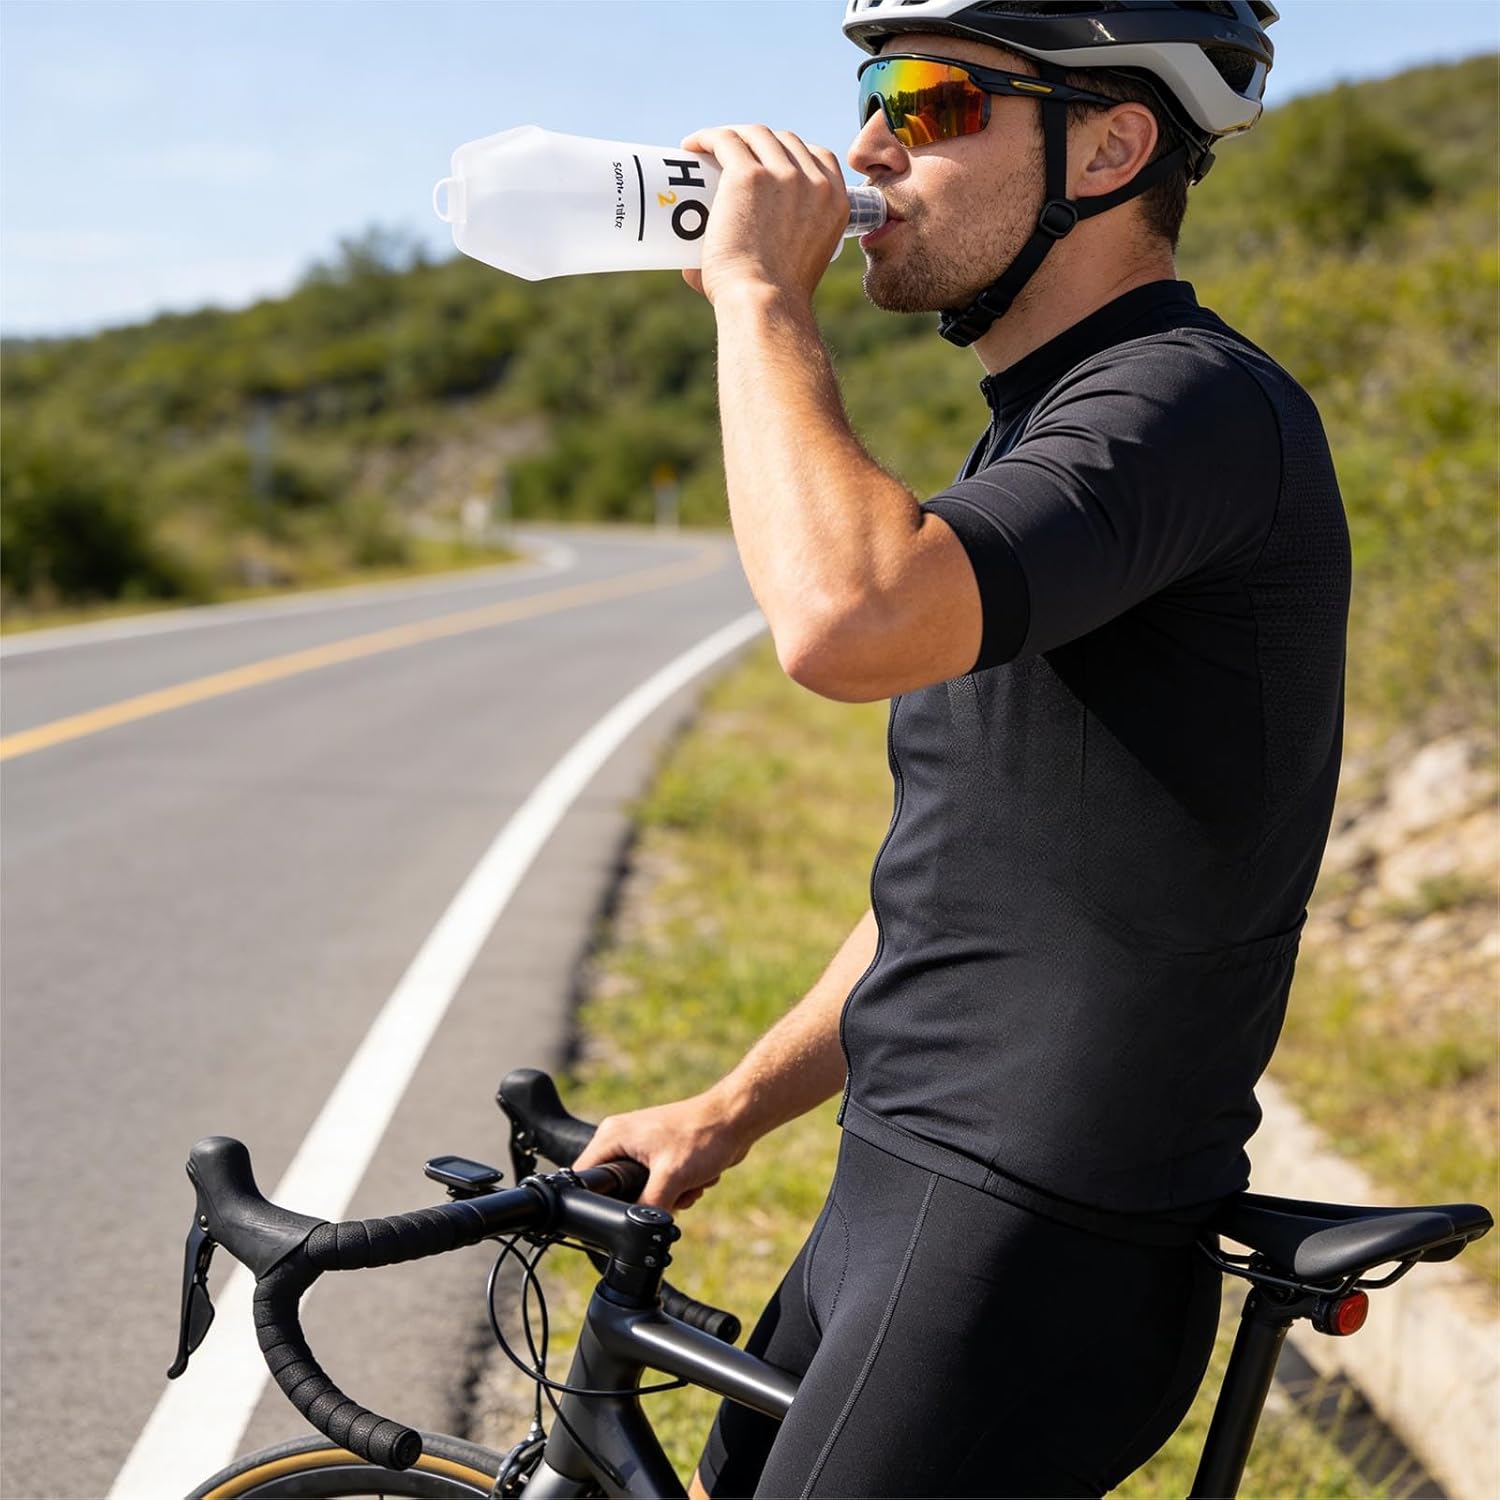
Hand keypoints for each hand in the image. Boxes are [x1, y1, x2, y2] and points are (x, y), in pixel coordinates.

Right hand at [572, 1089, 751, 1212]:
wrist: (736, 1120)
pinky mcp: (661, 1157)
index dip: (593, 1202)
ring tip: (686, 1182)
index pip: (584, 1176)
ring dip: (670, 1196)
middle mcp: (622, 1140)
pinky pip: (661, 1188)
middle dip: (646, 1199)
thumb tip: (637, 1231)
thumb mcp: (670, 1178)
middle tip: (668, 1191)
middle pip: (617, 1190)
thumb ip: (647, 1208)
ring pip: (643, 1193)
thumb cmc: (702, 1135)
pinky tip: (696, 1178)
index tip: (611, 1218)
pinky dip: (680, 1189)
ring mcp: (642, 1148)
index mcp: (612, 1136)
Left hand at [679, 125, 849, 305]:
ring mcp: (782, 174)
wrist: (765, 305)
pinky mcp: (748, 175)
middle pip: (783, 141)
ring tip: (706, 153)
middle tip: (728, 162)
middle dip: (757, 143)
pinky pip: (725, 140)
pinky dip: (707, 137)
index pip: (818, 156)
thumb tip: (697, 268)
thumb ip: (772, 258)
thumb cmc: (771, 303)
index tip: (765, 164)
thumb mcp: (798, 268)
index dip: (790, 152)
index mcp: (835, 201)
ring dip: (732, 136)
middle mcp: (814, 182)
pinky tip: (690, 147)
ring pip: (754, 135)